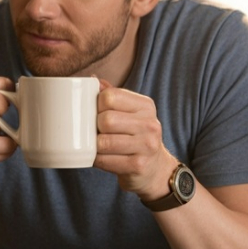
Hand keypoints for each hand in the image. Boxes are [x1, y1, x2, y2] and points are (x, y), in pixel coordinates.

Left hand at [93, 80, 177, 199]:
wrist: (155, 169)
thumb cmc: (136, 137)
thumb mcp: (130, 113)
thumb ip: (113, 96)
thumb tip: (92, 79)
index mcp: (146, 106)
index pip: (109, 96)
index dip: (96, 106)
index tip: (98, 114)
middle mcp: (150, 124)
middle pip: (106, 120)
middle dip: (95, 128)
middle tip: (97, 133)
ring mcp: (146, 146)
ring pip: (104, 142)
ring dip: (94, 146)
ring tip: (98, 146)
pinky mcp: (138, 165)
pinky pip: (105, 161)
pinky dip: (97, 160)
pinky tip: (101, 158)